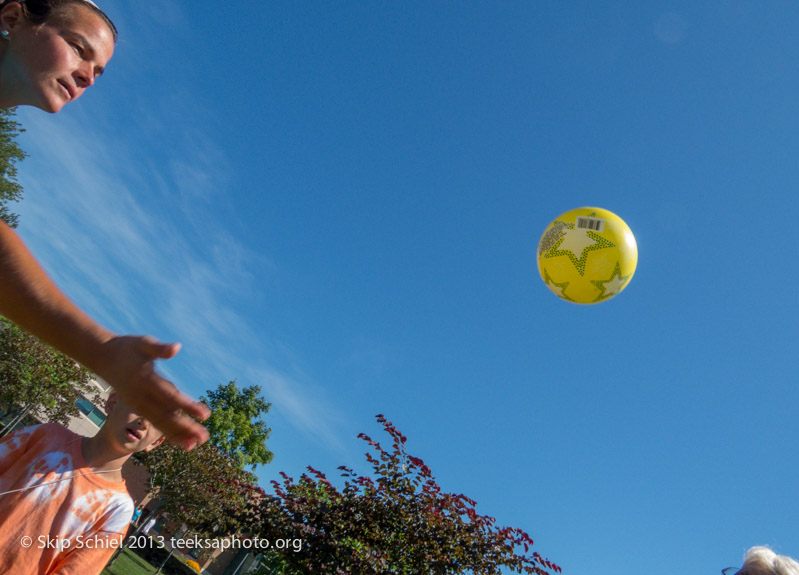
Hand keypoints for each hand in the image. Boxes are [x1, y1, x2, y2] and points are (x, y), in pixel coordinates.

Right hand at [94, 335, 209, 449]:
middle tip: (204, 437)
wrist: (102, 356)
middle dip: (185, 427)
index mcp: (146, 380)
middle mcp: (141, 396)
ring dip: (177, 434)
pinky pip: (154, 422)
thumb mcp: (143, 343)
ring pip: (159, 422)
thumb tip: (176, 348)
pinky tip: (182, 441)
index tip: (205, 415)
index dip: (187, 406)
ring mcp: (138, 404)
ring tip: (195, 445)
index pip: (170, 396)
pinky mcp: (138, 407)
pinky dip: (168, 432)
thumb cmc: (127, 347)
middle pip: (165, 415)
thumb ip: (159, 348)